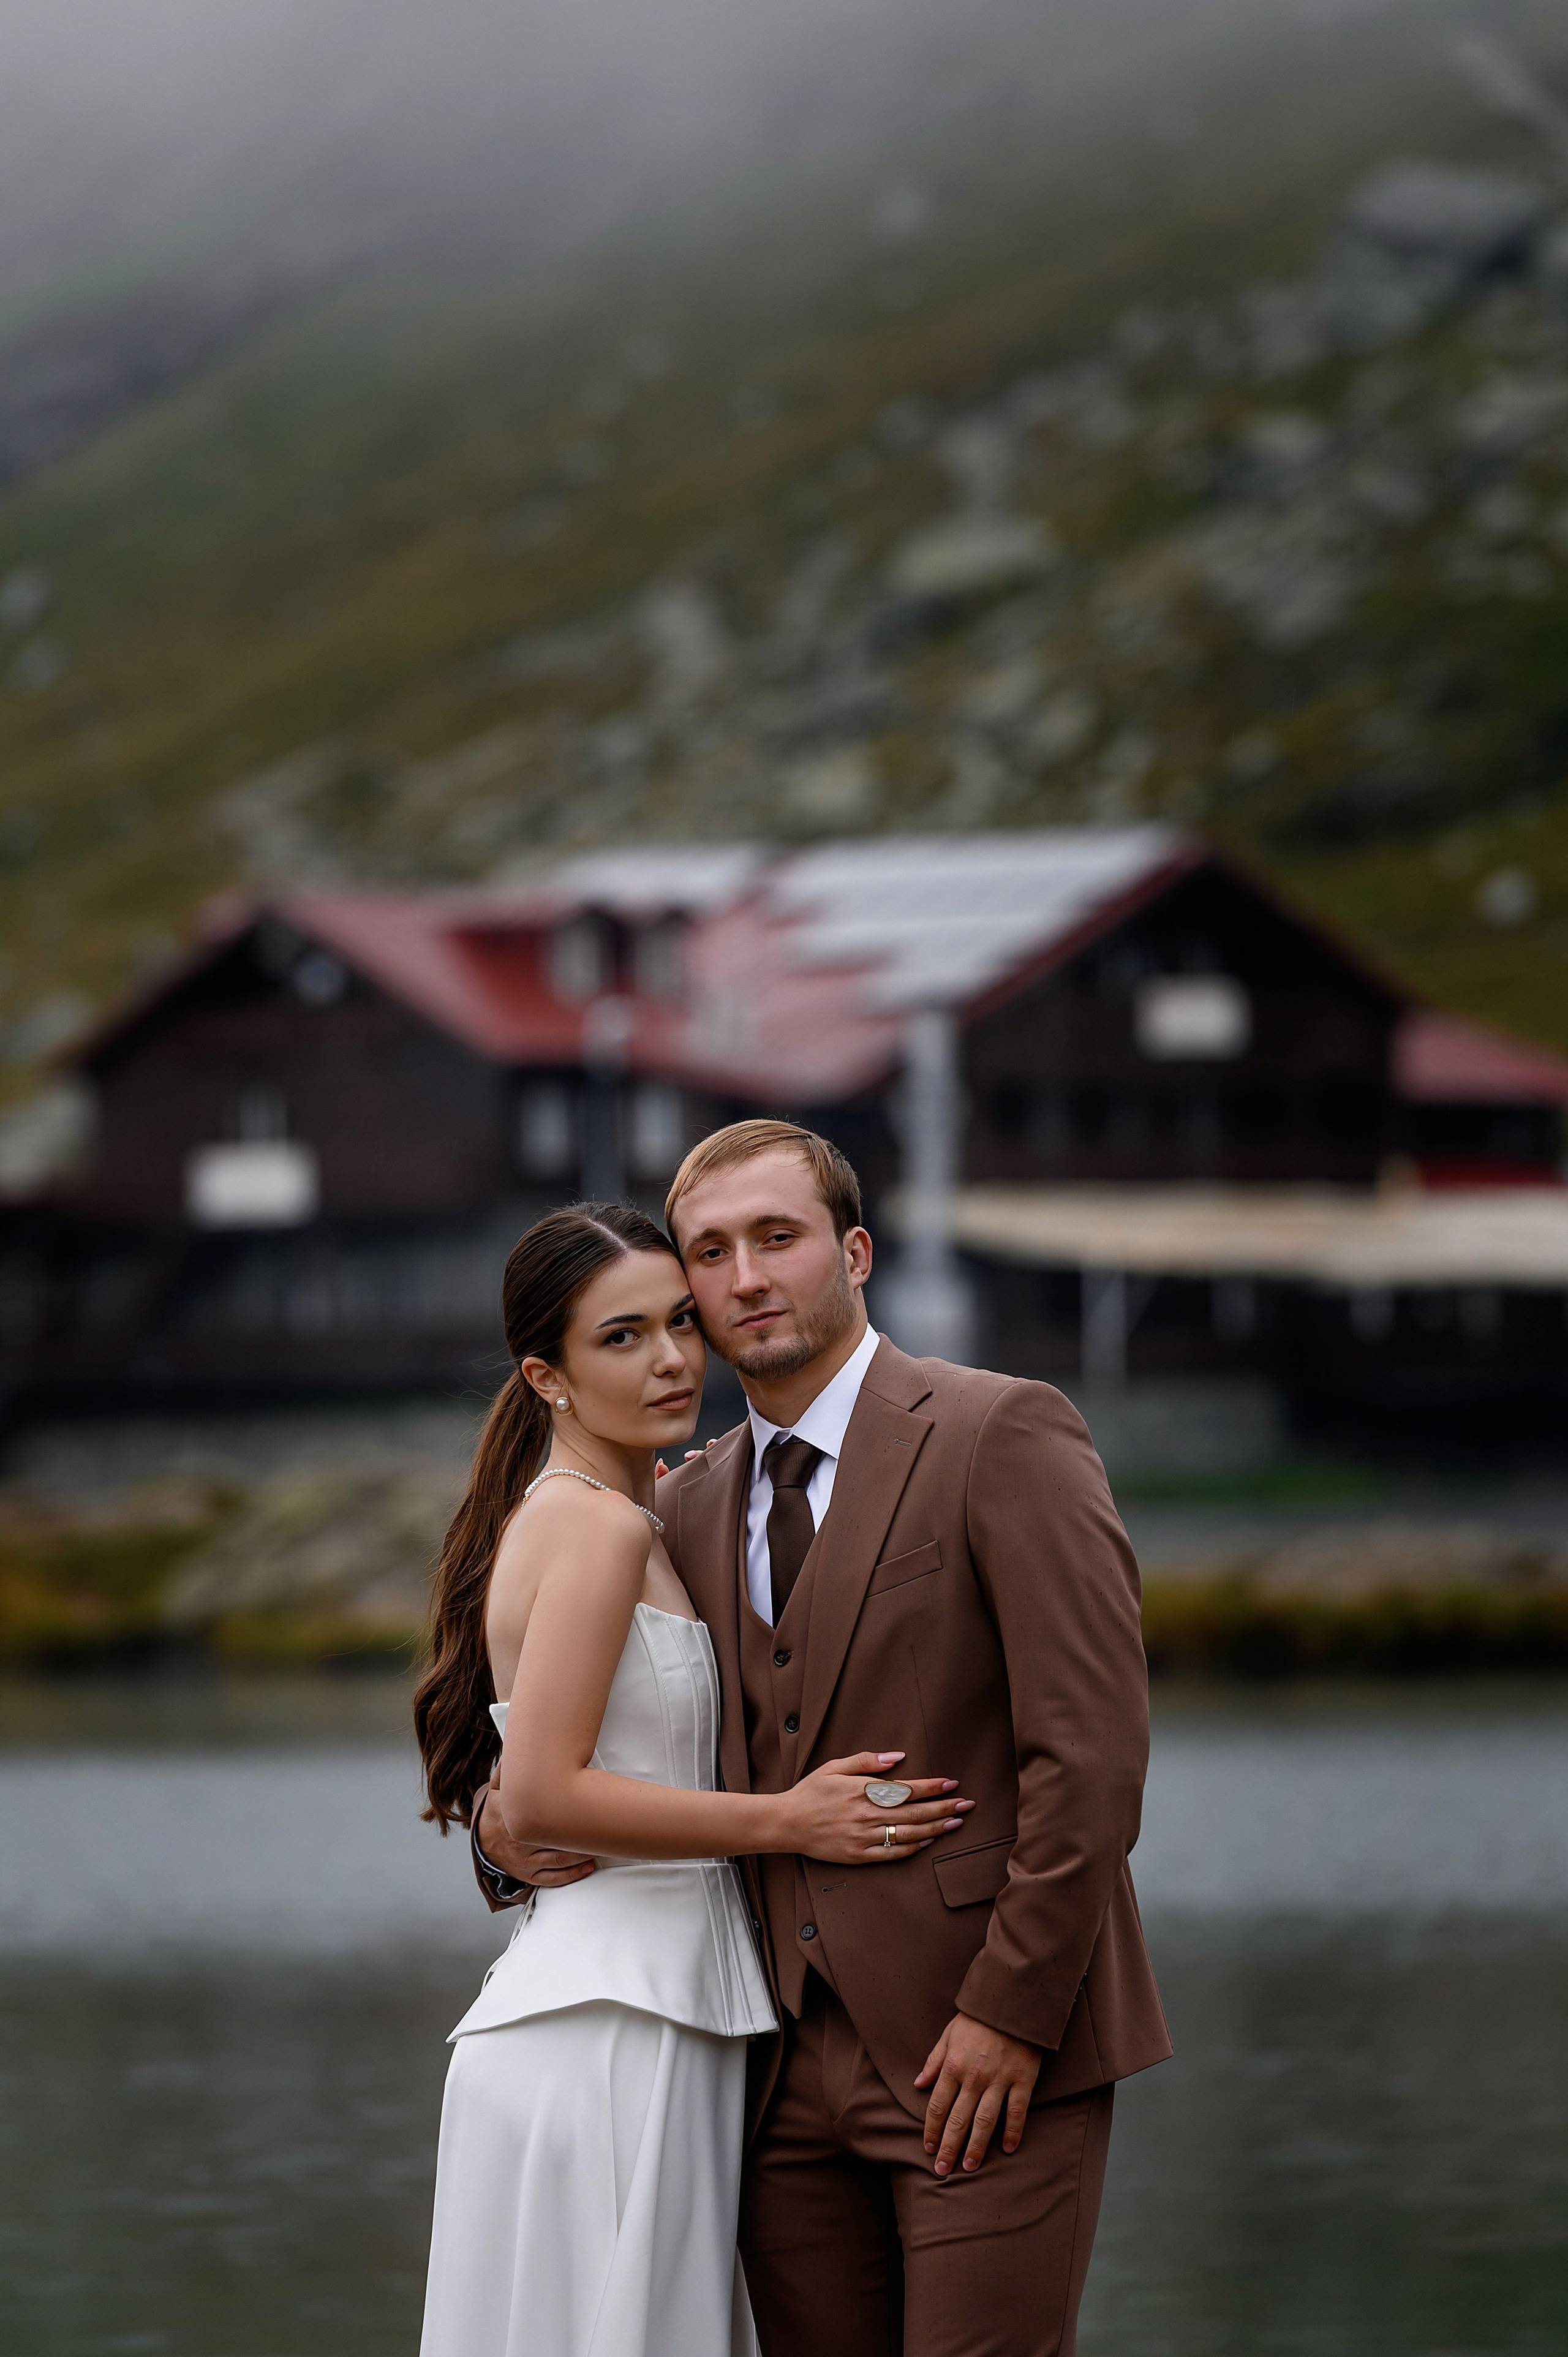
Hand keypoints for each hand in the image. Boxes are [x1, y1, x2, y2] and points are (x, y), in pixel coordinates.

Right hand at [475, 1779, 595, 1886]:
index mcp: (514, 1817)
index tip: (584, 1804)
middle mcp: (521, 1841)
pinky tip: (587, 1867)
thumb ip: (507, 1770)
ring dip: (581, 1854)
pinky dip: (571, 1875)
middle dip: (580, 1835)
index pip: (542, 1813)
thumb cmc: (494, 1815)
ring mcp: (525, 1860)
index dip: (566, 1811)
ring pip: (559, 1859)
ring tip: (600, 1846)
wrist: (481, 1843)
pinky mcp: (529, 1874)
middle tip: (602, 1828)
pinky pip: (552, 1877)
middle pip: (556, 1839)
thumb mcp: (497, 1789)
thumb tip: (518, 1748)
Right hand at [784, 1750, 972, 1864]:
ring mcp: (864, 1837)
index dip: (932, 1787)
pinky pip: (892, 1853)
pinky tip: (929, 1841)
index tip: (951, 1783)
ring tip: (956, 1822)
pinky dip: (913, 1847)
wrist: (787, 1823)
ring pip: (909, 1833)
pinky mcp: (859, 1855)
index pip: (907, 1789)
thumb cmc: (811, 1792)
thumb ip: (867, 1760)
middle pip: (915, 1812)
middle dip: (944, 1807)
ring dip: (936, 1827)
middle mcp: (867, 1815)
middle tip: (966, 1804)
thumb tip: (898, 1757)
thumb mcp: (834, 1766)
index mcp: (863, 1790)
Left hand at [915, 2013, 1041, 2174]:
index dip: (931, 2130)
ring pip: (985, 2121)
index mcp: (953, 2065)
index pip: (937, 2106)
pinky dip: (1013, 2131)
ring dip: (976, 2147)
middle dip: (948, 2147)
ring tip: (969, 2167)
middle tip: (942, 2171)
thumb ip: (933, 2061)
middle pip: (958, 2119)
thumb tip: (917, 2084)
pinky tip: (1008, 2149)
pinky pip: (1017, 2111)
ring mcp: (999, 2079)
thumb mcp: (948, 2035)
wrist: (1010, 2002)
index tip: (928, 2148)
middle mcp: (974, 2077)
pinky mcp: (1022, 2079)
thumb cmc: (977, 2020)